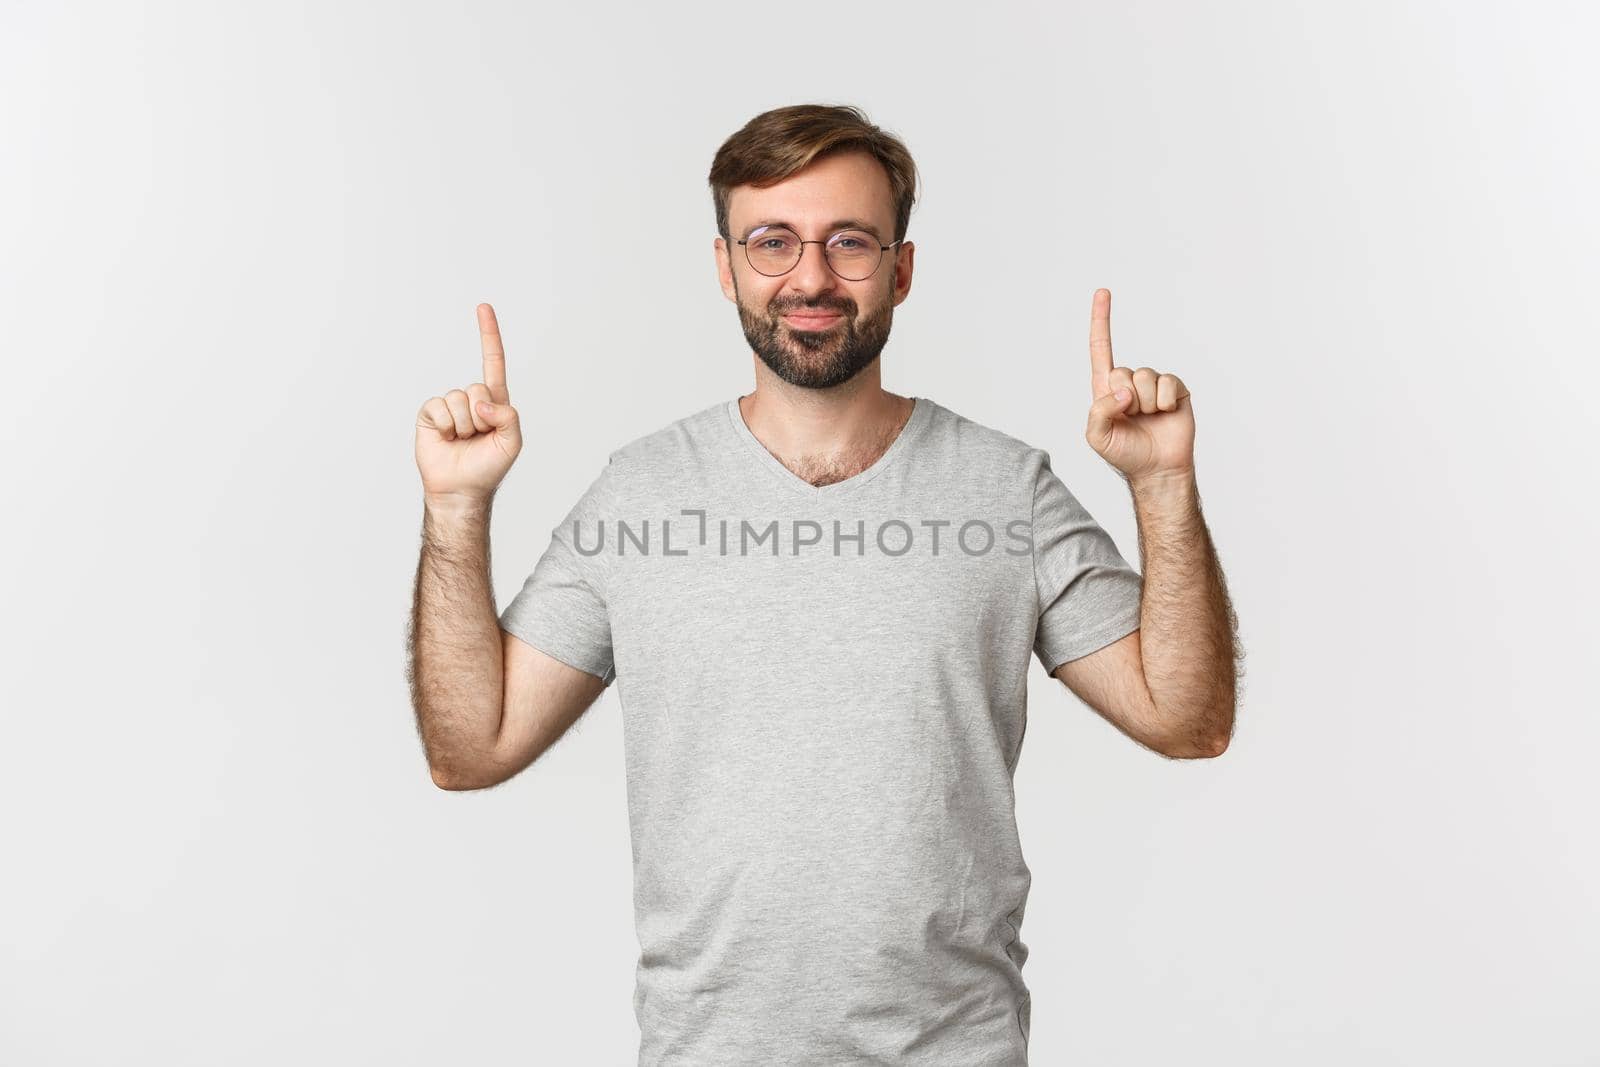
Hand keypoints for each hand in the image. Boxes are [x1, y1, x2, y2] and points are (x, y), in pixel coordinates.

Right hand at [415, 303, 523, 506]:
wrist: (460, 489)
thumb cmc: (489, 467)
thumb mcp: (512, 442)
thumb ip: (508, 416)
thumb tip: (482, 402)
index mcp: (495, 402)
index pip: (493, 362)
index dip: (488, 335)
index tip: (483, 307)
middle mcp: (472, 400)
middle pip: (477, 388)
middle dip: (481, 416)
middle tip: (478, 437)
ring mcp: (450, 406)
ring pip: (458, 399)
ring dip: (463, 425)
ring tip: (462, 441)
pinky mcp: (430, 414)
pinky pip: (438, 407)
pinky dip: (445, 426)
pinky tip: (446, 439)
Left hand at [1083, 288, 1194, 482]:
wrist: (1157, 469)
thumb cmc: (1125, 453)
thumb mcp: (1097, 436)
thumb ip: (1099, 411)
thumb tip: (1122, 392)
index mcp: (1107, 388)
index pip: (1101, 348)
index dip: (1101, 320)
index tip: (1103, 292)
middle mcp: (1130, 382)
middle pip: (1122, 371)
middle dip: (1125, 398)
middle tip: (1132, 418)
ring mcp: (1153, 385)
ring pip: (1144, 377)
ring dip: (1145, 404)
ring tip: (1149, 419)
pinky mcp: (1176, 390)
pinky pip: (1167, 383)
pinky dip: (1165, 401)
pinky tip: (1166, 414)